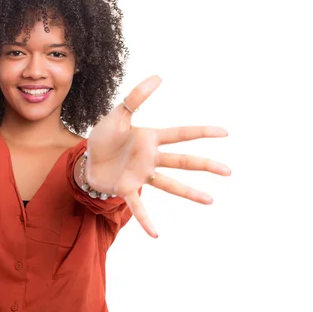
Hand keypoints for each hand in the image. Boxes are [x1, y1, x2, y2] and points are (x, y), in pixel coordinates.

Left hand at [85, 75, 230, 237]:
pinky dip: (146, 220)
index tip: (225, 133)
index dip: (202, 132)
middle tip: (228, 171)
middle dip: (205, 165)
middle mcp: (150, 158)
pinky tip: (156, 234)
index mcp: (150, 138)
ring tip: (210, 201)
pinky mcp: (126, 188)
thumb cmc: (103, 136)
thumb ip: (135, 98)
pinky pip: (139, 205)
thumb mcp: (117, 114)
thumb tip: (159, 77)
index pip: (180, 134)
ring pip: (169, 184)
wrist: (84, 158)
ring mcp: (141, 175)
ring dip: (189, 192)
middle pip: (182, 161)